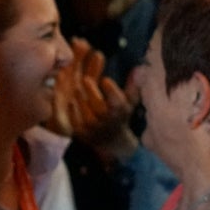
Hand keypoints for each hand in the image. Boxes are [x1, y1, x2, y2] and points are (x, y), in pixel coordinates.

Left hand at [51, 39, 137, 161]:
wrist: (112, 142)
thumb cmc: (121, 116)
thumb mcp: (130, 101)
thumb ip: (133, 84)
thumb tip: (139, 67)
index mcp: (120, 112)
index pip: (117, 103)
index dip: (111, 91)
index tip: (105, 79)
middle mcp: (107, 121)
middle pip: (99, 107)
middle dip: (92, 92)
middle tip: (85, 78)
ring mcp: (93, 128)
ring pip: (85, 112)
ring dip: (80, 99)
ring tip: (76, 87)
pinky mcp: (81, 132)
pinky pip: (74, 120)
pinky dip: (72, 110)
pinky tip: (70, 101)